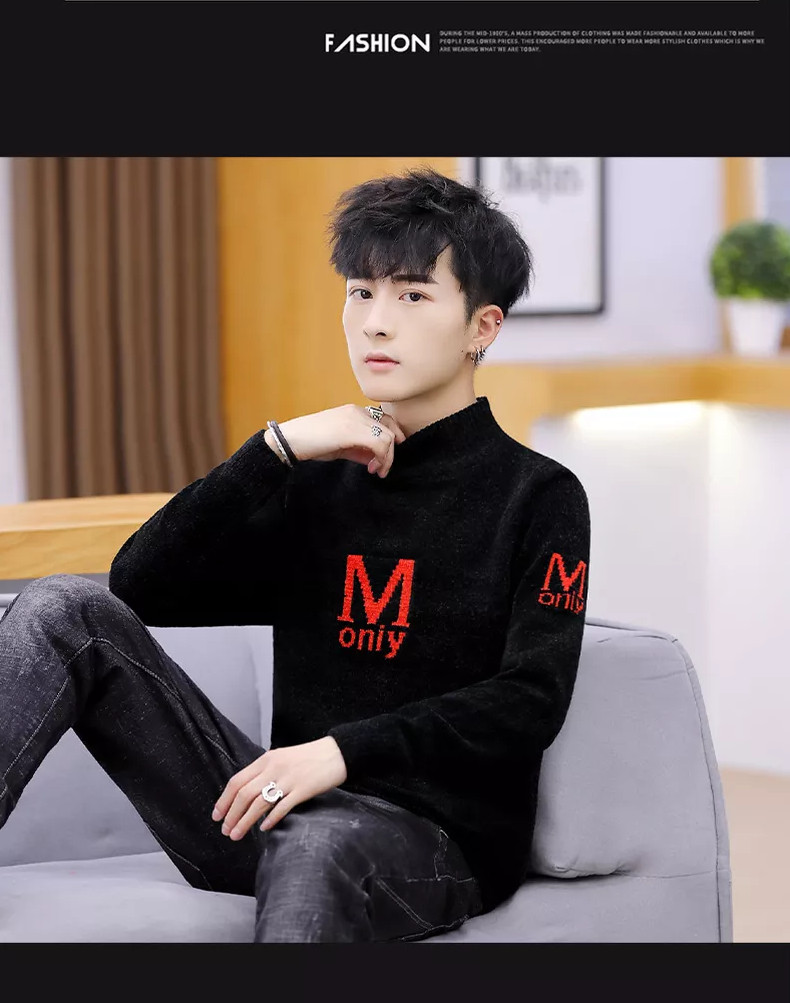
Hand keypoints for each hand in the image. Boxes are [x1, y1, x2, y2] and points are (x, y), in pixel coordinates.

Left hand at [211, 736, 347, 839]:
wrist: (336, 753)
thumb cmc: (308, 758)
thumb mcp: (281, 758)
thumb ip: (264, 772)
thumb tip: (246, 795)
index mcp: (266, 760)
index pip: (237, 781)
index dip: (224, 800)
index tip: (217, 816)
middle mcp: (274, 768)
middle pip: (244, 794)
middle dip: (231, 815)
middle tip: (225, 830)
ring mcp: (288, 779)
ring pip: (259, 803)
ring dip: (244, 821)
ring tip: (236, 835)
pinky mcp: (303, 789)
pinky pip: (282, 807)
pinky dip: (270, 819)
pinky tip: (264, 829)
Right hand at [264, 403, 405, 477]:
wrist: (290, 440)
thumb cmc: (311, 443)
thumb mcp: (341, 445)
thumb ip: (360, 449)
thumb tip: (376, 459)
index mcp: (354, 411)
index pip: (386, 421)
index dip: (392, 440)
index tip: (385, 459)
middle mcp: (357, 411)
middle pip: (390, 428)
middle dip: (391, 452)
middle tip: (383, 468)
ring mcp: (355, 419)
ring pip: (387, 437)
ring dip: (387, 458)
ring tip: (377, 470)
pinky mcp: (351, 430)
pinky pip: (379, 443)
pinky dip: (381, 459)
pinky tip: (372, 468)